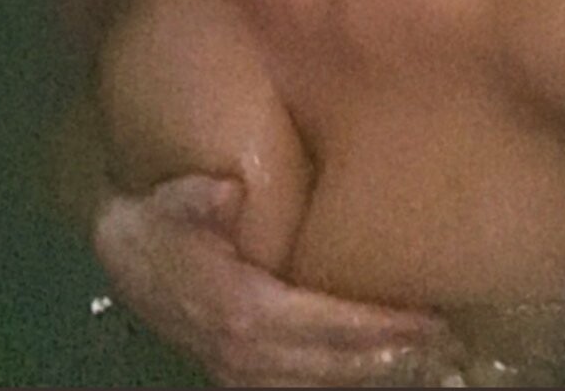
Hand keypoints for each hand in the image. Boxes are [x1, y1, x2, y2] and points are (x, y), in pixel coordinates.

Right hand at [93, 174, 461, 386]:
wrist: (126, 248)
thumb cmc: (162, 212)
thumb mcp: (169, 196)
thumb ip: (194, 196)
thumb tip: (225, 193)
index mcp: (224, 300)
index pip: (297, 322)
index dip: (354, 325)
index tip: (411, 319)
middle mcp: (232, 347)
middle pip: (313, 364)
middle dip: (376, 356)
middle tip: (438, 340)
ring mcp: (235, 366)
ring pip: (308, 384)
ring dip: (366, 374)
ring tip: (426, 358)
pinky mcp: (241, 370)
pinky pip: (294, 385)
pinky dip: (338, 380)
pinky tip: (382, 369)